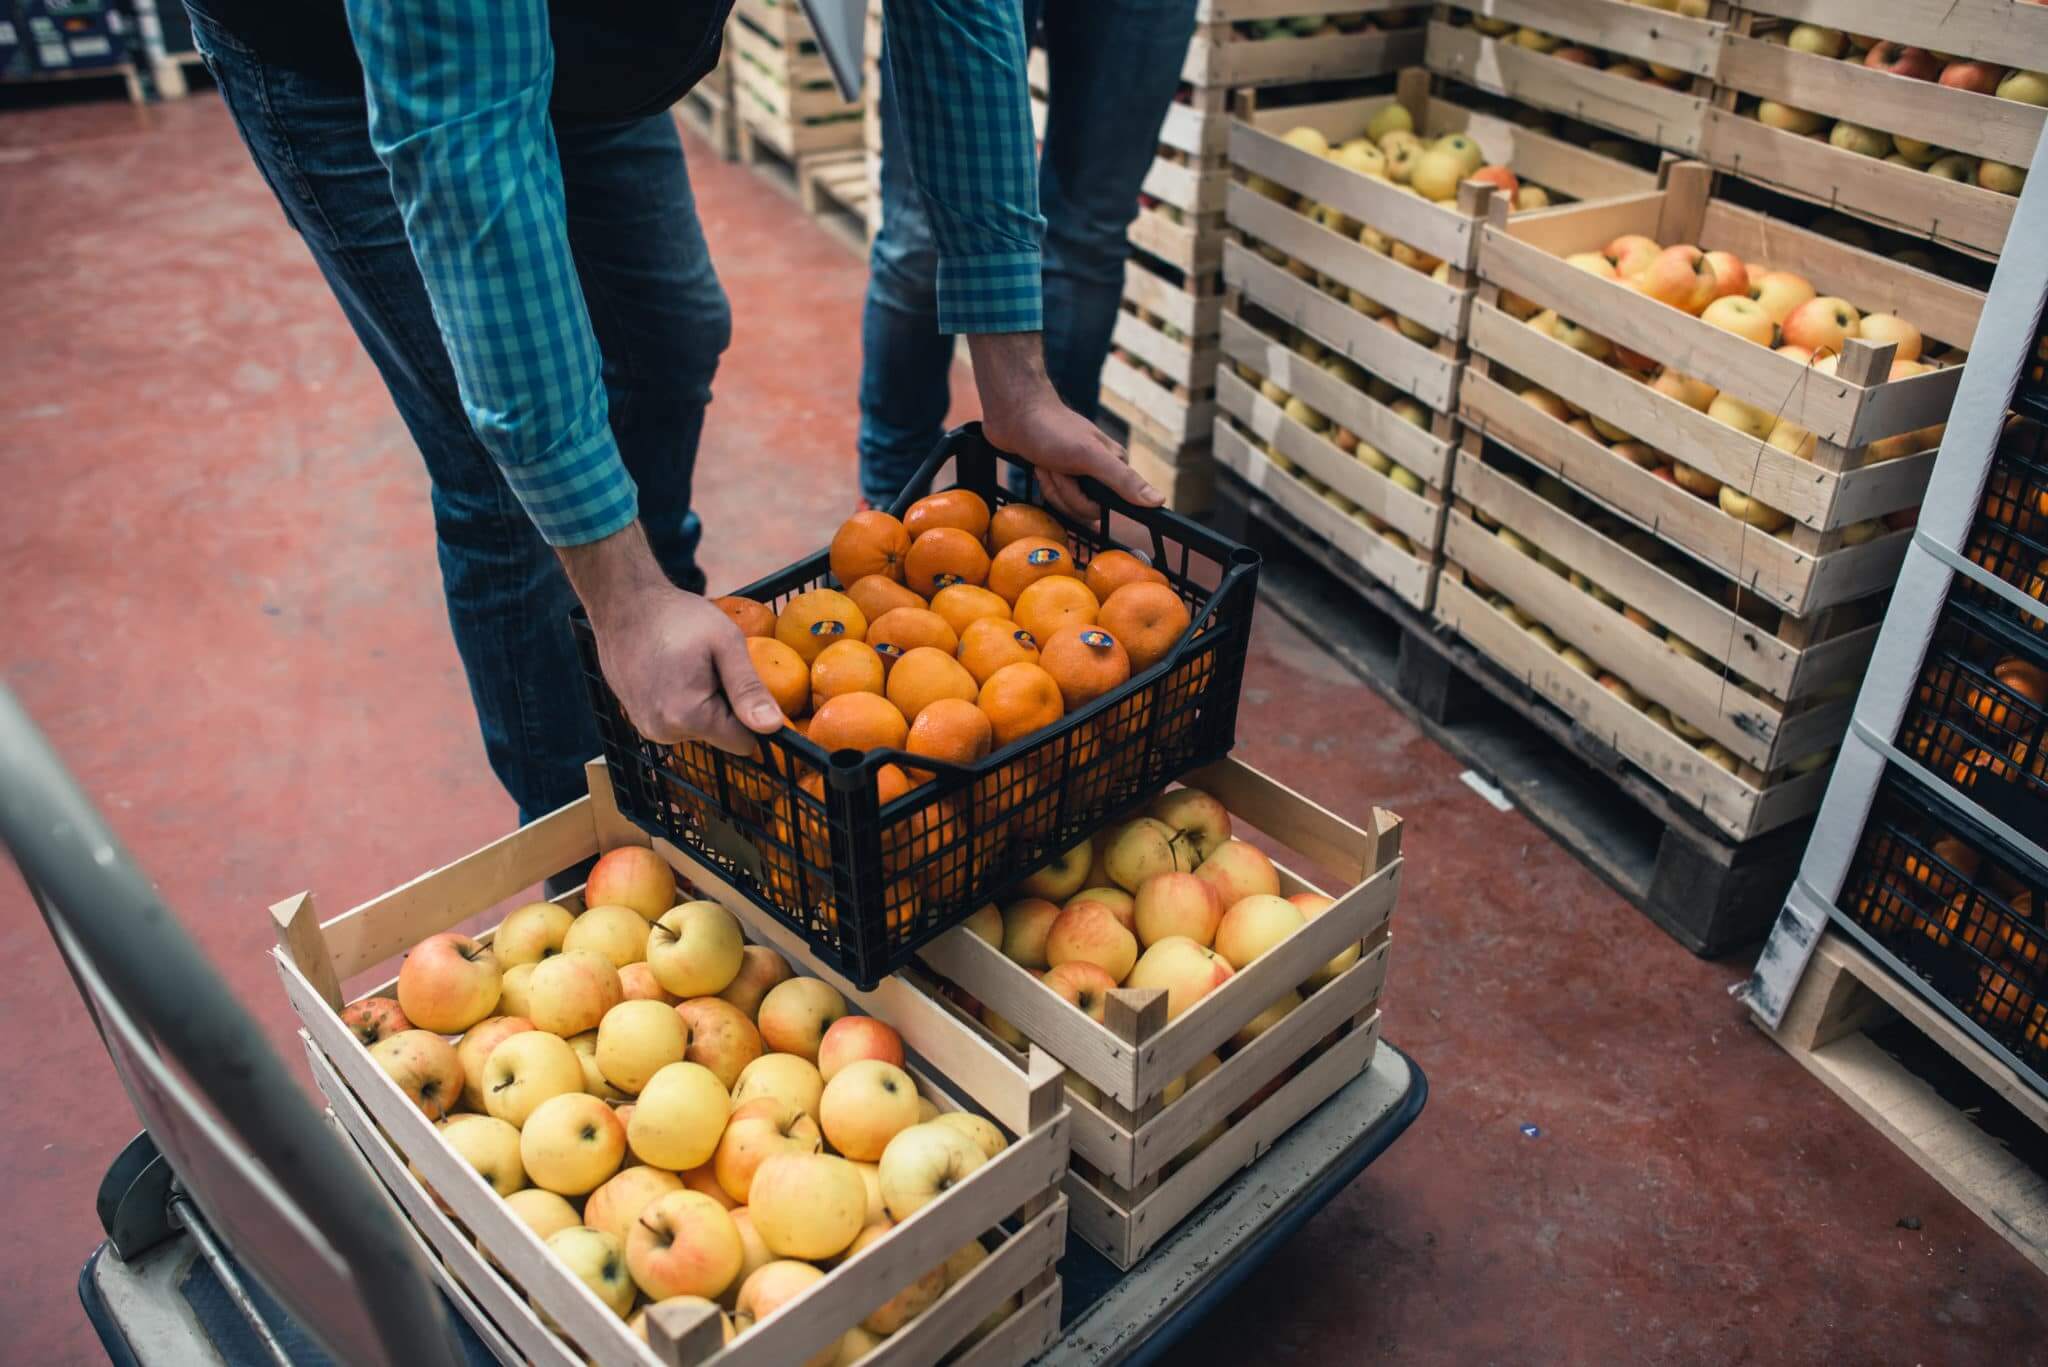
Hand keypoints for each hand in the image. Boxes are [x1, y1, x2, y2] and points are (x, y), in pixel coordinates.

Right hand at [558, 525, 786, 754]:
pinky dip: (682, 700)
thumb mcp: (725, 644)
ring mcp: (647, 727)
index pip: (743, 742)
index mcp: (688, 717)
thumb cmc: (678, 616)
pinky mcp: (637, 718)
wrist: (624, 603)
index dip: (752, 715)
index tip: (742, 681)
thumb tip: (773, 727)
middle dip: (725, 705)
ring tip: (690, 665)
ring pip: (699, 727)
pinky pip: (676, 719)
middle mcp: (664, 732)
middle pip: (720, 734)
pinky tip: (673, 670)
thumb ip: (749, 689)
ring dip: (703, 701)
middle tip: (710, 666)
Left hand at [968, 332, 1163, 520]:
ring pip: (1066, 503)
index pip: (1104, 508)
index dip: (1083, 500)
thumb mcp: (1090, 456)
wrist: (1014, 410)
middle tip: (1057, 466)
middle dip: (1063, 491)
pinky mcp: (1060, 475)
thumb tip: (1158, 501)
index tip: (1074, 479)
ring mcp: (1079, 474)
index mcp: (1115, 466)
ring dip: (1051, 484)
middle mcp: (1100, 472)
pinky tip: (1040, 465)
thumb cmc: (1052, 429)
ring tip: (1047, 462)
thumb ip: (1123, 480)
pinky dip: (1043, 482)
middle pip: (1082, 509)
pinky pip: (1054, 496)